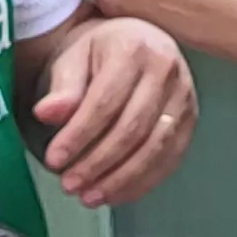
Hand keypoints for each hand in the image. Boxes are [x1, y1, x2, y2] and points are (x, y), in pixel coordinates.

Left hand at [24, 12, 196, 209]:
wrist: (129, 40)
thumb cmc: (97, 51)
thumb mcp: (72, 58)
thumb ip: (62, 89)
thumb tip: (46, 113)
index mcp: (134, 48)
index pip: (104, 102)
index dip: (78, 136)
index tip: (55, 159)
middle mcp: (166, 70)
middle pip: (132, 128)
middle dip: (97, 163)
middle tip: (70, 184)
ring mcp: (184, 96)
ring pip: (154, 148)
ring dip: (120, 179)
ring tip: (90, 196)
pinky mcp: (190, 119)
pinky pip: (170, 158)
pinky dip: (142, 182)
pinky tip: (116, 193)